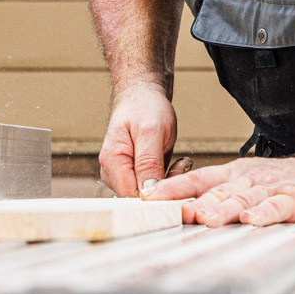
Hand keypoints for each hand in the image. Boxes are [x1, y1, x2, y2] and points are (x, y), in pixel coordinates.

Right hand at [99, 80, 179, 196]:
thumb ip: (148, 162)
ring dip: (170, 181)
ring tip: (181, 162)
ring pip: (150, 194)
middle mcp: (114, 172)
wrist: (143, 96)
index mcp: (112, 162)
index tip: (176, 178)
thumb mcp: (150, 131)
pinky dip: (169, 178)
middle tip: (182, 166)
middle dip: (166, 186)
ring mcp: (124, 174)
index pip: (131, 196)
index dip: (156, 194)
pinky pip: (154, 187)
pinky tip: (178, 163)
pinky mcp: (136, 174)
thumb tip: (147, 193)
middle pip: (140, 198)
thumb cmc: (144, 108)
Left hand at [146, 149, 294, 225]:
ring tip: (205, 218)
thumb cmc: (288, 180)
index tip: (150, 197)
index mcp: (237, 174)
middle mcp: (251, 179)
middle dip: (192, 201)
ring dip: (223, 208)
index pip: (199, 178)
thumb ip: (221, 193)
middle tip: (171, 211)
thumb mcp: (250, 180)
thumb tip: (182, 208)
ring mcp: (272, 188)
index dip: (174, 187)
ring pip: (243, 198)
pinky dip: (264, 212)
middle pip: (217, 190)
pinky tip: (253, 219)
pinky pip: (277, 205)